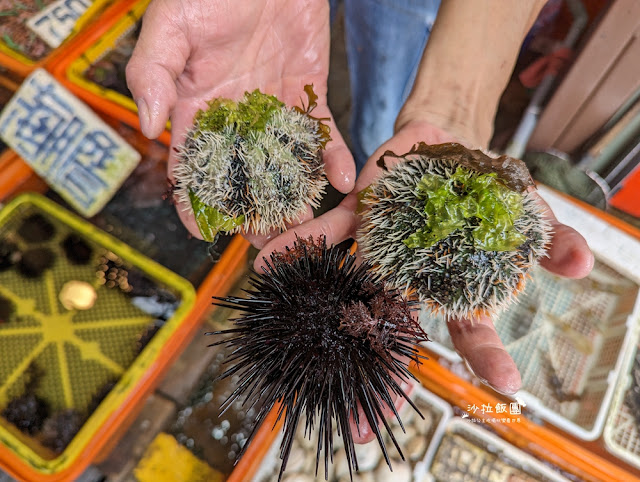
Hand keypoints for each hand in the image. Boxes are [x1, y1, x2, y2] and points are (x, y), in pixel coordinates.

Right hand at [126, 0, 354, 245]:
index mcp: (197, 105)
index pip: (192, 163)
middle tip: (266, 243)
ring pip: (284, 163)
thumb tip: (150, 129)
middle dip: (253, 210)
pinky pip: (322, 133)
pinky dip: (333, 157)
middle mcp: (236, 115)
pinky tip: (343, 180)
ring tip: (307, 226)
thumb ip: (152, 74)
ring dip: (295, 195)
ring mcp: (275, 107)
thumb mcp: (170, 27)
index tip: (202, 231)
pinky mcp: (309, 94)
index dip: (194, 199)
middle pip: (242, 175)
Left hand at [256, 119, 593, 441]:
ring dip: (318, 317)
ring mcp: (378, 250)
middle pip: (392, 331)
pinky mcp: (357, 215)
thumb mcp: (528, 211)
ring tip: (294, 351)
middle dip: (380, 375)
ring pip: (348, 290)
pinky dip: (296, 247)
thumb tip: (583, 264)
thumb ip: (551, 237)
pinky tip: (265, 265)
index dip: (469, 365)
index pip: (458, 335)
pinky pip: (324, 233)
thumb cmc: (488, 186)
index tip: (462, 403)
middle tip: (364, 424)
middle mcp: (409, 276)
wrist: (449, 142)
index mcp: (450, 284)